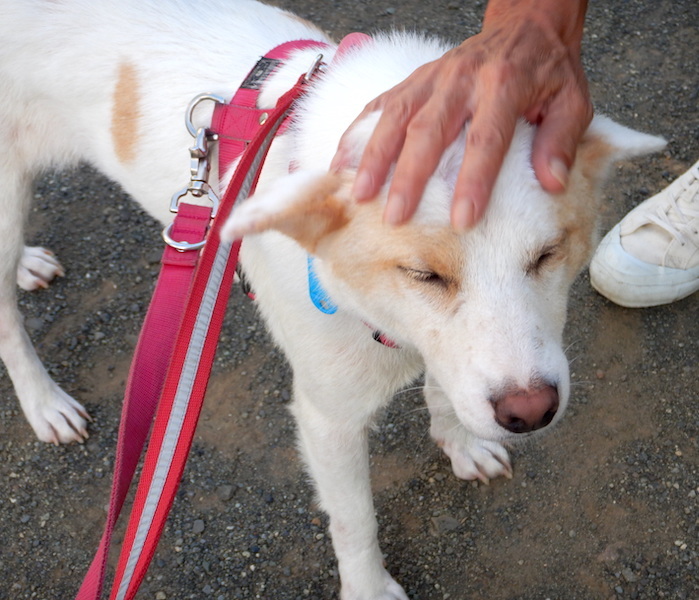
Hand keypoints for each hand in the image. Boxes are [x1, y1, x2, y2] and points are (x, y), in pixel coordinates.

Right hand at [332, 0, 591, 229]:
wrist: (526, 26)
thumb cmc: (548, 72)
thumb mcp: (573, 102)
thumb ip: (561, 141)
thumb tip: (552, 183)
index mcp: (504, 84)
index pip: (485, 139)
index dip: (473, 181)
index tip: (462, 220)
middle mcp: (461, 78)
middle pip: (429, 130)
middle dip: (409, 176)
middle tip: (395, 216)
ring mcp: (431, 76)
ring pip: (396, 116)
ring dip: (374, 156)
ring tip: (359, 193)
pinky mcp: (413, 78)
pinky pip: (379, 104)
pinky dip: (357, 133)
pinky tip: (341, 162)